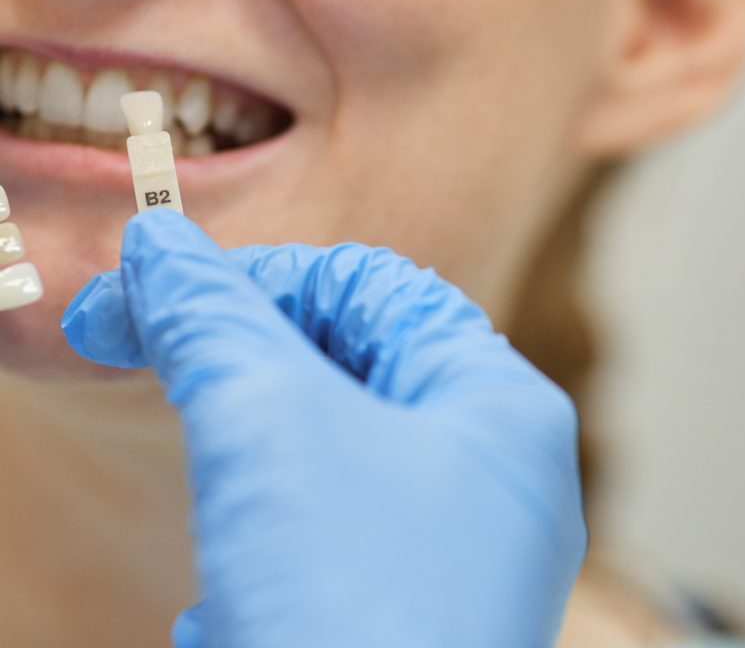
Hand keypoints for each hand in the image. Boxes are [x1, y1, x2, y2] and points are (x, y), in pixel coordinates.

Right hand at [62, 210, 585, 647]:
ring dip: (243, 415)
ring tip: (186, 421)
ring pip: (329, 430)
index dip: (265, 273)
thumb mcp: (268, 424)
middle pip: (349, 351)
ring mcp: (445, 538)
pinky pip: (321, 506)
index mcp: (492, 401)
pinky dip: (259, 495)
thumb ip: (215, 318)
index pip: (373, 286)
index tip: (163, 283)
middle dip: (240, 339)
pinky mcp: (395, 598)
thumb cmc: (348, 608)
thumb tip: (157, 247)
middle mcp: (483, 466)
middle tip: (138, 328)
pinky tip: (227, 548)